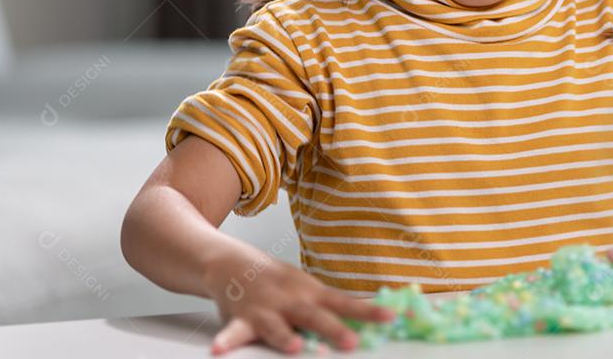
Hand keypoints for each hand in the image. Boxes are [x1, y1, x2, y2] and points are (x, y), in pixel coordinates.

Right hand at [202, 244, 395, 354]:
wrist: (232, 263)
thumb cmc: (278, 282)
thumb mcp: (308, 288)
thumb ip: (331, 306)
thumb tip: (369, 317)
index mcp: (311, 293)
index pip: (345, 302)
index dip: (369, 311)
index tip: (393, 317)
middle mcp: (291, 301)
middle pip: (315, 316)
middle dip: (333, 329)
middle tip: (351, 342)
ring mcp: (265, 309)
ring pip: (276, 325)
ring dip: (284, 336)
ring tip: (293, 347)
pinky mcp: (240, 318)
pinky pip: (232, 332)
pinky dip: (226, 341)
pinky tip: (219, 351)